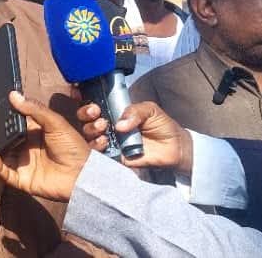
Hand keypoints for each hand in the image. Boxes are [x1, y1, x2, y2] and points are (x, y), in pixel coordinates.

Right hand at [0, 92, 90, 201]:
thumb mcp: (55, 123)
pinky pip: (4, 172)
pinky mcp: (22, 179)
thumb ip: (33, 109)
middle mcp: (26, 148)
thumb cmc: (73, 147)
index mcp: (34, 133)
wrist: (83, 174)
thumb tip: (13, 95)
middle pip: (2, 139)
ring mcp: (23, 164)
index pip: (12, 124)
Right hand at [78, 102, 193, 174]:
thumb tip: (120, 124)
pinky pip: (100, 154)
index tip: (93, 106)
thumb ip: (135, 111)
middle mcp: (110, 127)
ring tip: (103, 129)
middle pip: (87, 120)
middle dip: (86, 116)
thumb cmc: (162, 126)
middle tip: (97, 115)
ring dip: (91, 131)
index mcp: (116, 113)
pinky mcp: (115, 157)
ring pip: (90, 136)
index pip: (95, 106)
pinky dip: (97, 148)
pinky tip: (105, 143)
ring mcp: (111, 142)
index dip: (88, 105)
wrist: (175, 148)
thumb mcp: (150, 110)